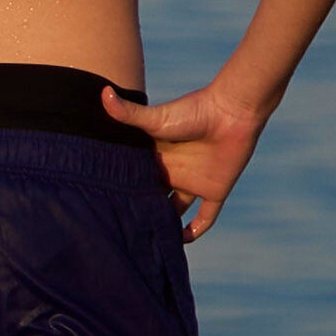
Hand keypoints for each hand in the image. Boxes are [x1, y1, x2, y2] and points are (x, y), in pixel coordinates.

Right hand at [106, 73, 266, 236]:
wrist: (232, 111)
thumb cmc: (193, 110)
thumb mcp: (155, 119)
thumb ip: (128, 113)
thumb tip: (102, 91)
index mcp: (156, 157)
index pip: (135, 180)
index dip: (122, 193)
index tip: (103, 207)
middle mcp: (173, 171)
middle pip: (152, 198)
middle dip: (139, 212)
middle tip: (120, 231)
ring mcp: (194, 182)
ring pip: (175, 211)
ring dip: (165, 224)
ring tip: (146, 243)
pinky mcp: (215, 190)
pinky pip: (205, 217)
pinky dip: (195, 230)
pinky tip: (182, 243)